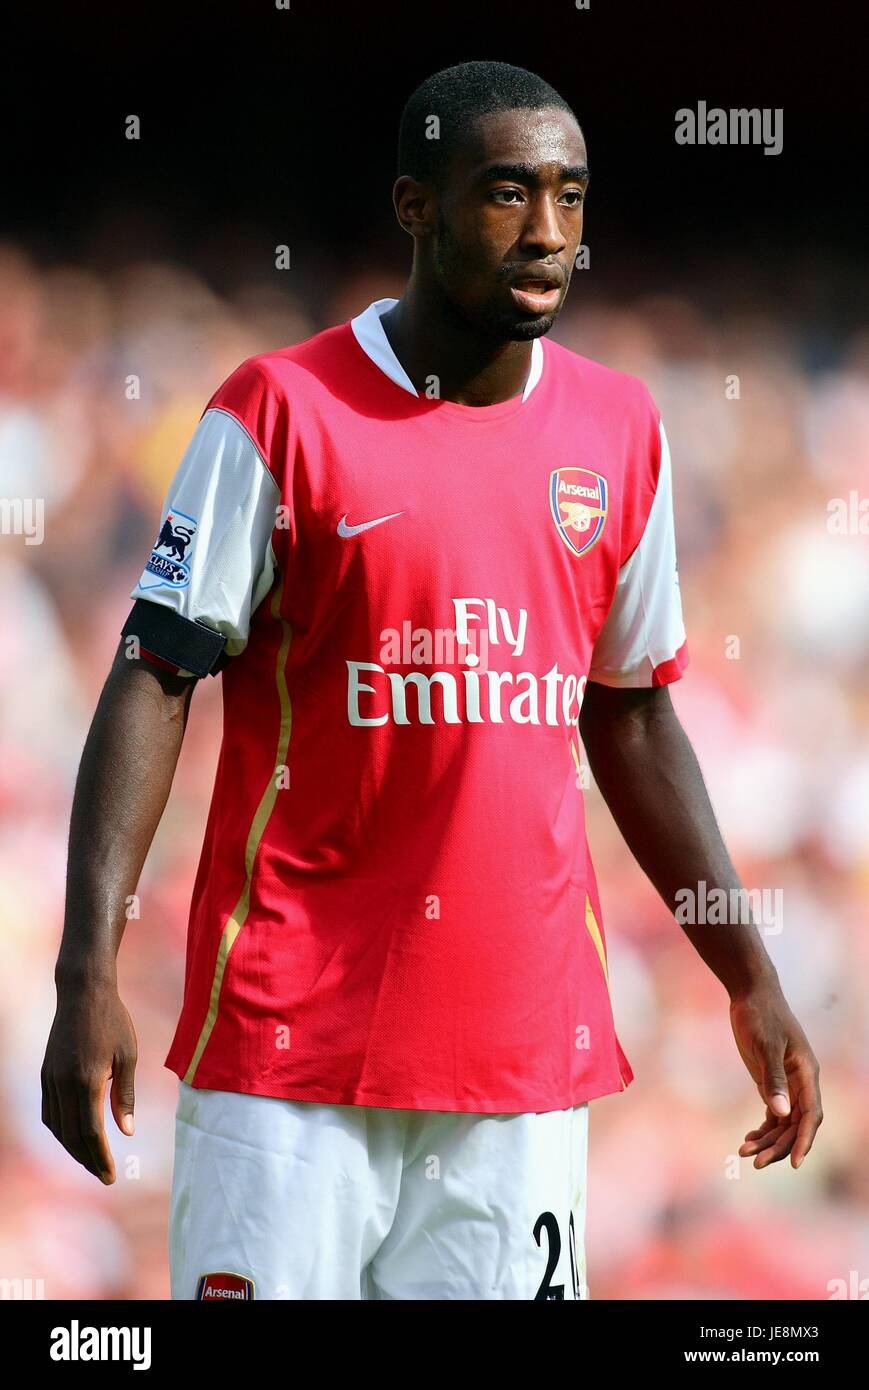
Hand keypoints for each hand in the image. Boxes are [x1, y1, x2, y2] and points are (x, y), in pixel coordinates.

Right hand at [41, 983, 137, 1183]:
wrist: (82, 992)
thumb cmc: (112, 1021)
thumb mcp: (128, 1056)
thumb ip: (124, 1096)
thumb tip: (126, 1132)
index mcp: (88, 1080)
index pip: (91, 1132)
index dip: (100, 1158)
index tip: (111, 1176)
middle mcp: (64, 1084)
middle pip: (72, 1135)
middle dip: (88, 1160)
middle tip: (104, 1176)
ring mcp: (51, 1079)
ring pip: (58, 1127)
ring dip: (73, 1148)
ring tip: (91, 1161)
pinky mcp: (46, 1074)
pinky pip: (50, 1112)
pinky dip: (61, 1130)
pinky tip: (74, 1137)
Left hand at [729, 980, 821, 1169]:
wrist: (751, 994)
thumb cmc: (760, 1015)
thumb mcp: (765, 1044)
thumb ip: (773, 1078)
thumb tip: (781, 1112)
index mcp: (807, 1074)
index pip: (811, 1116)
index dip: (804, 1141)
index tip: (795, 1164)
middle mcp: (801, 1082)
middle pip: (796, 1125)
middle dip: (778, 1146)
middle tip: (754, 1161)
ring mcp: (787, 1083)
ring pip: (784, 1122)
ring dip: (768, 1140)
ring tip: (743, 1151)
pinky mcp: (772, 1082)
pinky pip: (773, 1114)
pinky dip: (763, 1128)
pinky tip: (748, 1139)